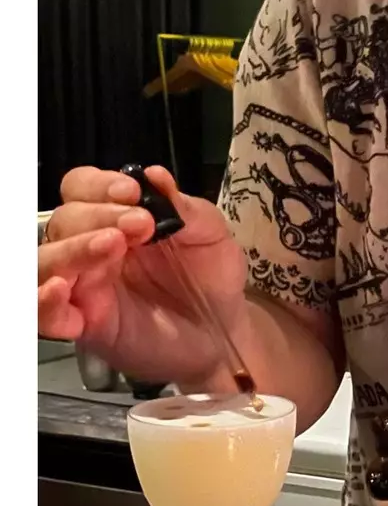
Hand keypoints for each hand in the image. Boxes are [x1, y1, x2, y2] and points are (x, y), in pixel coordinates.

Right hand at [38, 165, 249, 384]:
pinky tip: (58, 288)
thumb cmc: (211, 278)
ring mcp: (83, 286)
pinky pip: (44, 313)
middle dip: (98, 215)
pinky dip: (43, 300)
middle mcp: (89, 247)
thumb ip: (185, 207)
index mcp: (114, 218)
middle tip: (141, 224)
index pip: (81, 189)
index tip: (132, 192)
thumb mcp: (210, 235)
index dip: (98, 185)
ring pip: (46, 261)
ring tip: (110, 244)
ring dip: (72, 249)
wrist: (226, 330)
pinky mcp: (83, 324)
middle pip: (65, 220)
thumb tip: (154, 175)